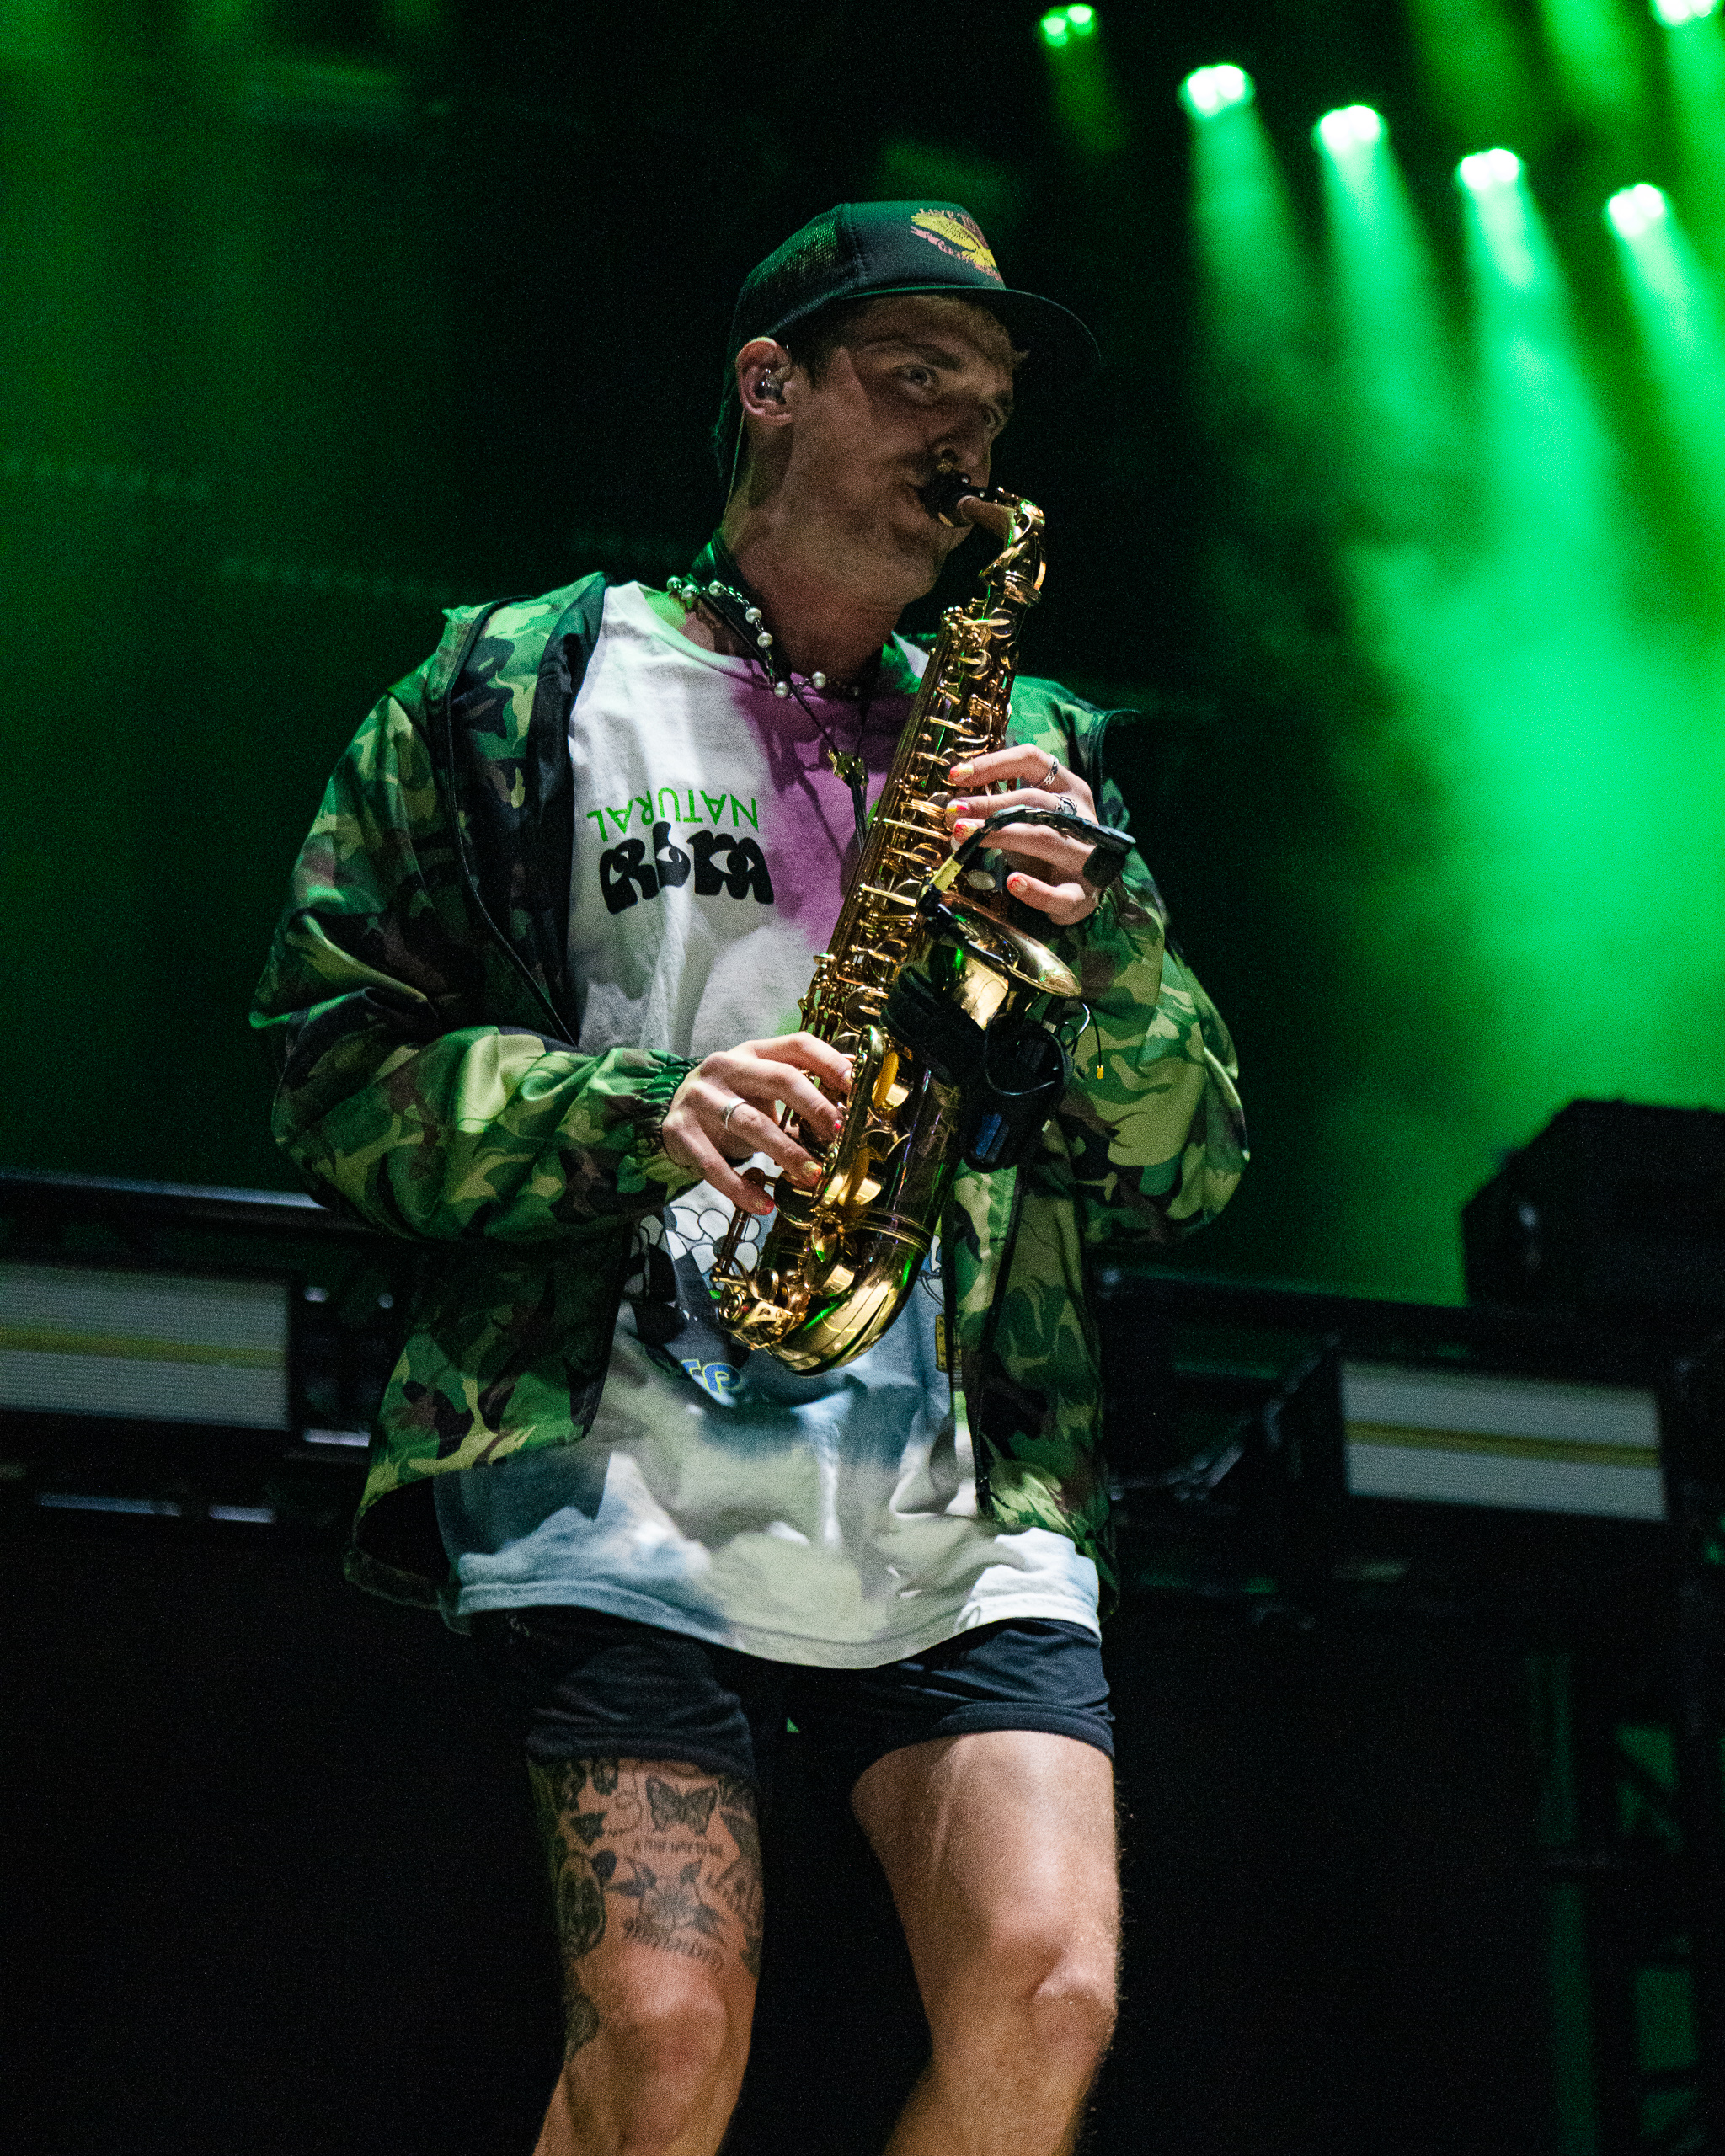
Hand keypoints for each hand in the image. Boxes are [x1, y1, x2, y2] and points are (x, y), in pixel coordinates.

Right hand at [661, 1032, 850, 1216]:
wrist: (672, 1113)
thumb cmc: (732, 1099)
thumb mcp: (763, 1086)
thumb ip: (802, 1085)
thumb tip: (854, 1086)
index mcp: (754, 1052)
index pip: (797, 1045)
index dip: (829, 1062)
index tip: (855, 1085)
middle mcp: (726, 1067)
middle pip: (780, 1078)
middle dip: (815, 1107)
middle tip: (839, 1135)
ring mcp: (701, 1098)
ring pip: (752, 1123)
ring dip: (787, 1152)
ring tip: (813, 1176)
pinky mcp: (681, 1130)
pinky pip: (715, 1164)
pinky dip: (742, 1188)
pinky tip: (765, 1205)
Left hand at [946, 745, 1102, 926]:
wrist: (1079, 891)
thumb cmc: (1045, 849)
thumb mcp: (1025, 820)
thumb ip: (997, 809)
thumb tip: (953, 808)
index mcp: (1068, 788)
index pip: (1032, 760)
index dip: (993, 763)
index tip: (956, 776)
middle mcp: (1080, 817)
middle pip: (1034, 801)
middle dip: (989, 805)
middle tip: (953, 812)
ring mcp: (1083, 855)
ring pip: (1044, 839)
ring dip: (1002, 835)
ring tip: (964, 835)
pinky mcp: (1081, 893)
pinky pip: (1060, 894)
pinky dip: (1036, 890)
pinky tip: (1012, 882)